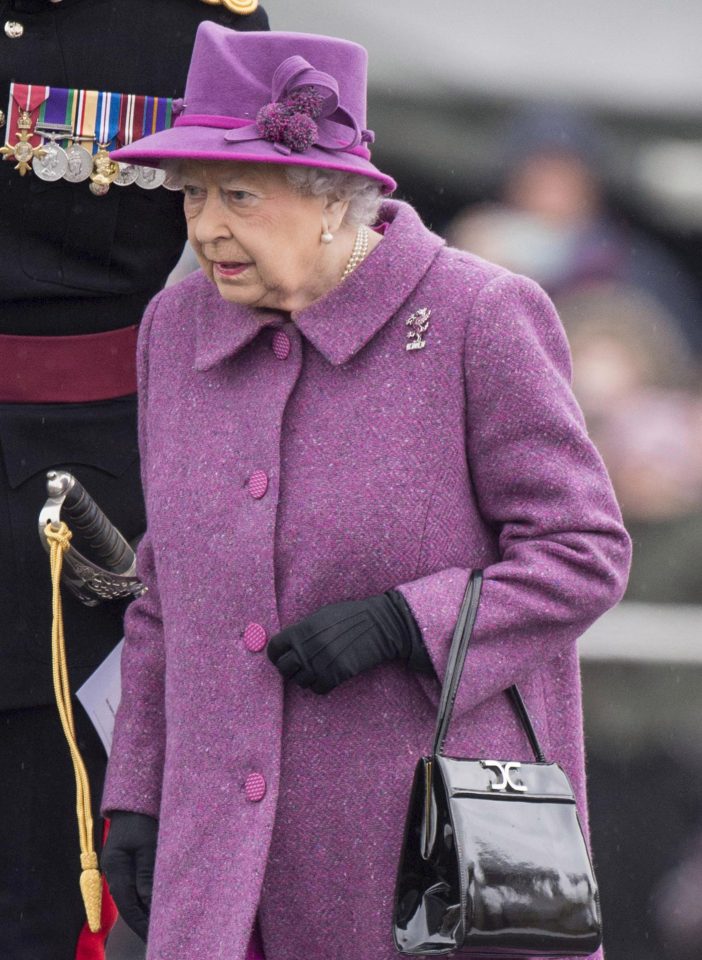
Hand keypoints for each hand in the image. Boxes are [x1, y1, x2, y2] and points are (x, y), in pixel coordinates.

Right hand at [102, 810, 157, 941]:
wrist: (135, 798)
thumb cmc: (142, 817)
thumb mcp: (148, 844)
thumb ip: (148, 873)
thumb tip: (149, 902)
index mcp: (115, 867)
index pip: (127, 904)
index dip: (140, 922)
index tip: (153, 936)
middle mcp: (114, 870)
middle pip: (128, 903)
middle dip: (142, 920)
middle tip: (160, 935)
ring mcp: (120, 866)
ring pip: (132, 895)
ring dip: (145, 909)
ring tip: (160, 925)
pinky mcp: (128, 861)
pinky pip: (135, 884)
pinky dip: (145, 896)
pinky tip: (157, 902)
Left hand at [267, 591, 431, 694]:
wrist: (380, 625)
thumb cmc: (351, 616)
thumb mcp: (322, 616)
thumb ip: (303, 630)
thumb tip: (287, 644)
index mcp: (303, 629)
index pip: (275, 648)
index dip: (276, 654)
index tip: (281, 656)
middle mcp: (309, 647)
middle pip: (284, 668)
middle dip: (289, 668)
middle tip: (299, 666)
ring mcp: (322, 662)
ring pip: (300, 681)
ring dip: (305, 678)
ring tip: (316, 670)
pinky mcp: (337, 675)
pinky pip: (318, 689)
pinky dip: (320, 685)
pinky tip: (327, 676)